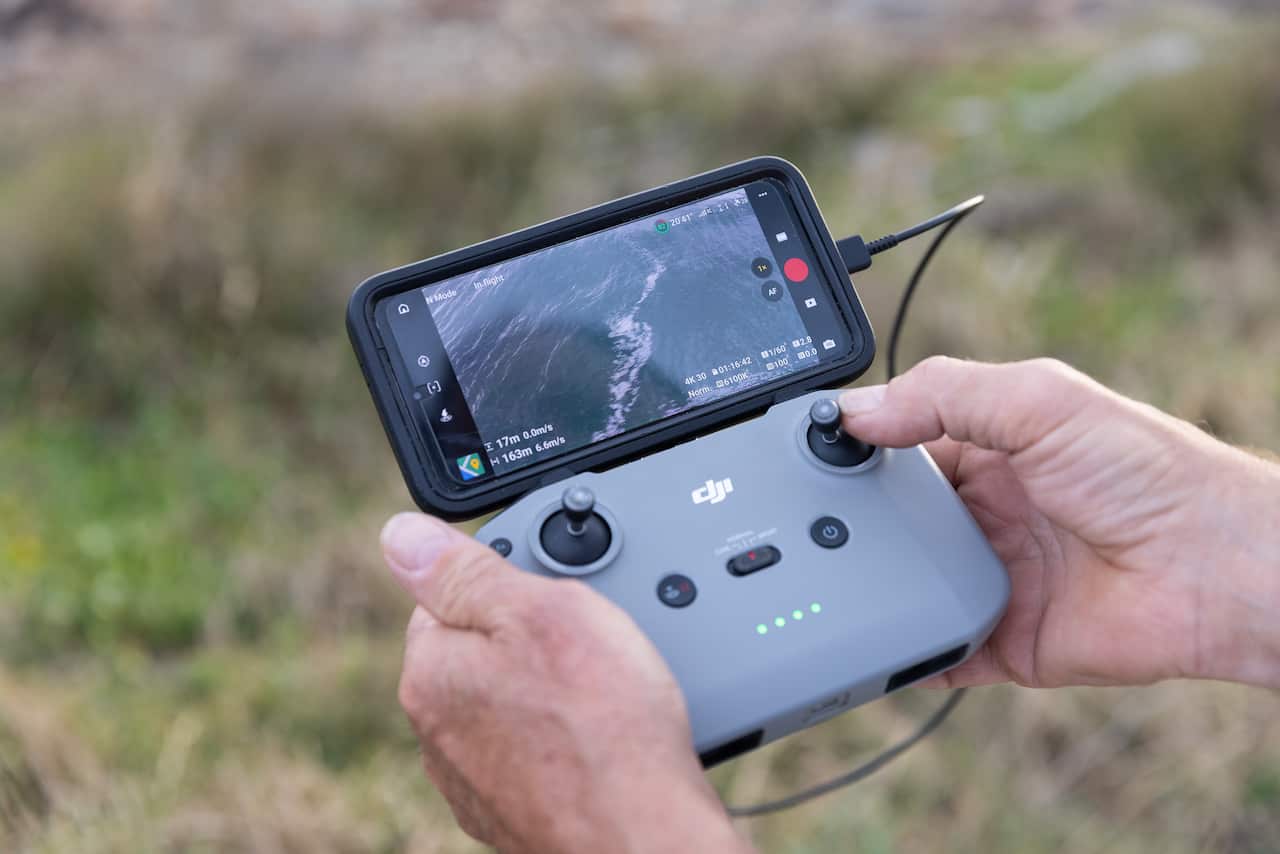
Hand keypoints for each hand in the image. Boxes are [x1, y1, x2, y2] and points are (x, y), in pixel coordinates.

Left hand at [381, 514, 753, 853]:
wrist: (642, 837)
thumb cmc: (602, 727)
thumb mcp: (539, 610)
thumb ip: (464, 570)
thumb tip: (400, 537)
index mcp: (430, 673)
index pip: (448, 595)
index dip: (508, 580)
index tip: (553, 588)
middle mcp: (437, 734)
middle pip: (482, 650)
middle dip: (532, 637)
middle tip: (593, 639)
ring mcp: (475, 781)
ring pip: (511, 703)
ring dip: (550, 690)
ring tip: (609, 692)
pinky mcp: (515, 813)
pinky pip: (536, 752)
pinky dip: (565, 740)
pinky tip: (603, 739)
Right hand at [840, 357, 1279, 689]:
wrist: (1216, 574)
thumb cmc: (1152, 475)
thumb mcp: (1042, 401)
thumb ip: (946, 395)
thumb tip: (857, 409)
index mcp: (989, 449)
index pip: (900, 445)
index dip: (854, 447)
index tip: (800, 451)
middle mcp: (985, 513)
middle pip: (893, 519)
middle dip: (849, 521)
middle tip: (798, 526)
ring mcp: (992, 578)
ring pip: (906, 586)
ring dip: (870, 586)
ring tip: (819, 584)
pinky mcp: (1003, 642)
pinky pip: (937, 651)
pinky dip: (904, 654)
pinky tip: (870, 648)